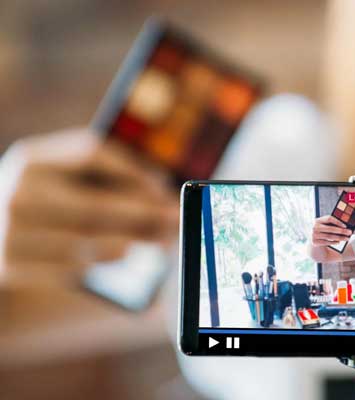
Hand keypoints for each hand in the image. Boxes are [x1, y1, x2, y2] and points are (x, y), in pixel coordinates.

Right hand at [1, 128, 177, 282]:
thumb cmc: (40, 199)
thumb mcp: (58, 177)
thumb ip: (101, 177)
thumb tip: (161, 195)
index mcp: (32, 159)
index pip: (92, 154)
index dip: (134, 170)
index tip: (165, 185)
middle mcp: (19, 193)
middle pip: (96, 204)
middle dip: (145, 213)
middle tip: (177, 218)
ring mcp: (12, 232)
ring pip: (88, 239)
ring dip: (134, 241)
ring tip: (163, 239)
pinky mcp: (13, 266)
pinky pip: (72, 266)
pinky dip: (105, 260)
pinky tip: (128, 252)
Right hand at [310, 215, 351, 245]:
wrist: (311, 238)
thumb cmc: (322, 230)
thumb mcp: (326, 225)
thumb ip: (335, 225)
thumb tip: (351, 229)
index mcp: (318, 220)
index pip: (329, 218)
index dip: (337, 222)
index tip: (345, 226)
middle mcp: (315, 227)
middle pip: (330, 228)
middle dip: (342, 231)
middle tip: (350, 232)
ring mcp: (314, 234)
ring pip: (330, 236)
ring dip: (340, 237)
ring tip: (347, 238)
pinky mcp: (314, 242)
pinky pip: (326, 242)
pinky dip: (333, 242)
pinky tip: (339, 242)